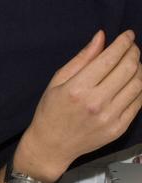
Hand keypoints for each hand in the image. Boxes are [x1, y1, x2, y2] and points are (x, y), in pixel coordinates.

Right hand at [16, 30, 141, 180]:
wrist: (51, 146)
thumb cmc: (50, 112)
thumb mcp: (57, 82)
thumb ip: (81, 59)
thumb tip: (101, 37)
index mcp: (77, 89)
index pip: (110, 58)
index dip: (123, 43)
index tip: (128, 36)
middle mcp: (95, 103)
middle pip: (128, 68)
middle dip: (134, 52)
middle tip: (132, 48)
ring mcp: (109, 117)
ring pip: (138, 84)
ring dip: (139, 69)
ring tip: (133, 64)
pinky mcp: (118, 128)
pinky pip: (139, 102)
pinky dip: (140, 87)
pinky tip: (133, 82)